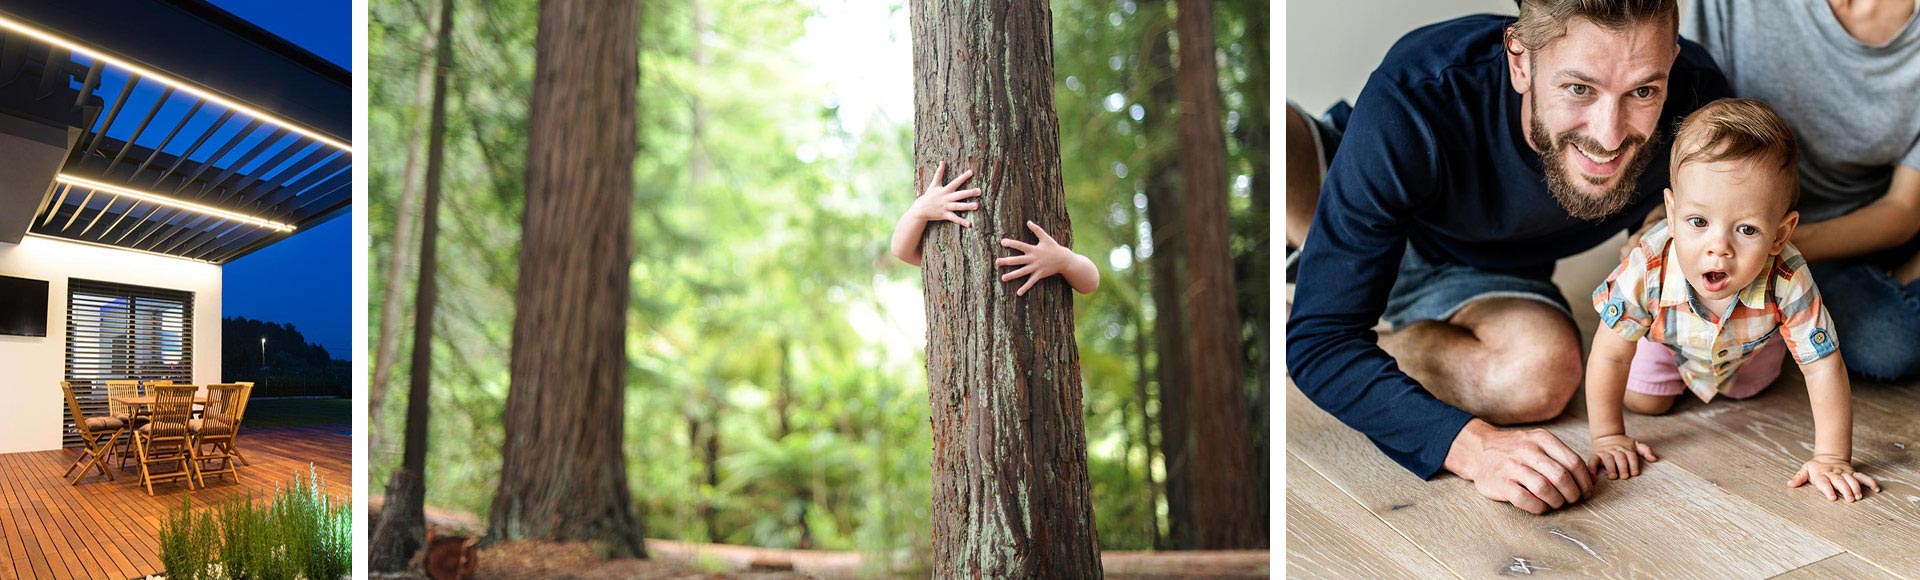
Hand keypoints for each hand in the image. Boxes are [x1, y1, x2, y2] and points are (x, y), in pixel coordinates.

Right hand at [908, 161, 981, 227]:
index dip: (963, 177)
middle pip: (960, 195)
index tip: (971, 172)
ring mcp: (946, 207)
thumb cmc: (929, 195)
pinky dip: (961, 221)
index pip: (956, 182)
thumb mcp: (934, 184)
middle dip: (969, 193)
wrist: (921, 209)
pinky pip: (954, 218)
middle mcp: (947, 198)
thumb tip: (942, 161)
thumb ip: (939, 173)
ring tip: (977, 206)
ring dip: (967, 206)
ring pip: (958, 206)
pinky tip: (969, 224)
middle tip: (979, 191)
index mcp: (945, 190)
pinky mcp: (945, 215)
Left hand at [997, 221, 1088, 296]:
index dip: (1012, 243)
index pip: (1020, 245)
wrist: (1064, 260)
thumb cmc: (1054, 247)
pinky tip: (1018, 293)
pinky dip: (1025, 288)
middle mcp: (1033, 259)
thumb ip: (1036, 230)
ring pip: (1022, 272)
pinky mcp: (1039, 275)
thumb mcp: (1046, 237)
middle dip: (1007, 261)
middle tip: (996, 262)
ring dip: (1012, 275)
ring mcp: (1036, 268)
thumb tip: (1028, 221)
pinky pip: (1031, 282)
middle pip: (1018, 260)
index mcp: (1033, 249)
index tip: (1002, 242)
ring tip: (1003, 278)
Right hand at [1446, 420, 1594, 514]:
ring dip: (1556, 502)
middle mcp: (1526, 450)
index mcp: (1541, 438)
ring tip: (1556, 503)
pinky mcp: (1500, 482)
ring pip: (1545, 489)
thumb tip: (1592, 479)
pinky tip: (1540, 506)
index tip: (1586, 492)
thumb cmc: (1516, 451)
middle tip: (1572, 500)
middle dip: (1573, 494)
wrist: (1479, 451)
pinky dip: (1538, 507)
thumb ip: (1563, 458)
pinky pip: (1525, 500)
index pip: (1573, 462)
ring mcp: (1511, 466)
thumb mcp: (1539, 444)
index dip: (1584, 481)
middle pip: (1562, 477)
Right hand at [1589, 434, 1657, 479]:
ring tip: (1613, 476)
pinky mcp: (1595, 455)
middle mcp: (1615, 450)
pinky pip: (1592, 461)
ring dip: (1610, 468)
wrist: (1606, 435)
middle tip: (1625, 476)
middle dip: (1622, 467)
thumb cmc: (1623, 444)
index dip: (1633, 465)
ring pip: (1607, 459)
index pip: (1631, 456)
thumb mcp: (1636, 444)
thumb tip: (1654, 459)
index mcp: (1626, 448)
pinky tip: (1593, 476)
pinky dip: (1592, 469)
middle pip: (1620, 458)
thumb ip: (1645, 450)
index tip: (1635, 473)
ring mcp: (1604, 452)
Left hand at [1788, 456, 1878, 501]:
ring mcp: (1845, 473)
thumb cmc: (1815, 467)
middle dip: (1845, 490)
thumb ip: (1799, 478)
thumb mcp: (1805, 470)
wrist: (1829, 456)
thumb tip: (1790, 484)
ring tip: (1860, 496)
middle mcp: (1834, 474)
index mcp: (1822, 474)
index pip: (1825, 482)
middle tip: (1850, 499)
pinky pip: (1863, 477)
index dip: (1828, 490)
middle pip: (1840, 482)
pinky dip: (1870, 482)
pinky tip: (1876, 489)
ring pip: (1852, 480)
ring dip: (1857, 488)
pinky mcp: (1853, 473)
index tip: (1832, 498)